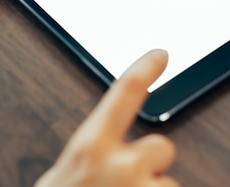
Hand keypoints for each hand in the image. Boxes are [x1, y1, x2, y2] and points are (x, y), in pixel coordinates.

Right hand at [35, 49, 178, 186]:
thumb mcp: (63, 175)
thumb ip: (89, 154)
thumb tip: (98, 146)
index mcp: (90, 147)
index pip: (125, 91)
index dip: (145, 69)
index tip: (160, 55)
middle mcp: (123, 165)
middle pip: (161, 146)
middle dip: (151, 163)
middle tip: (128, 182)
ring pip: (167, 182)